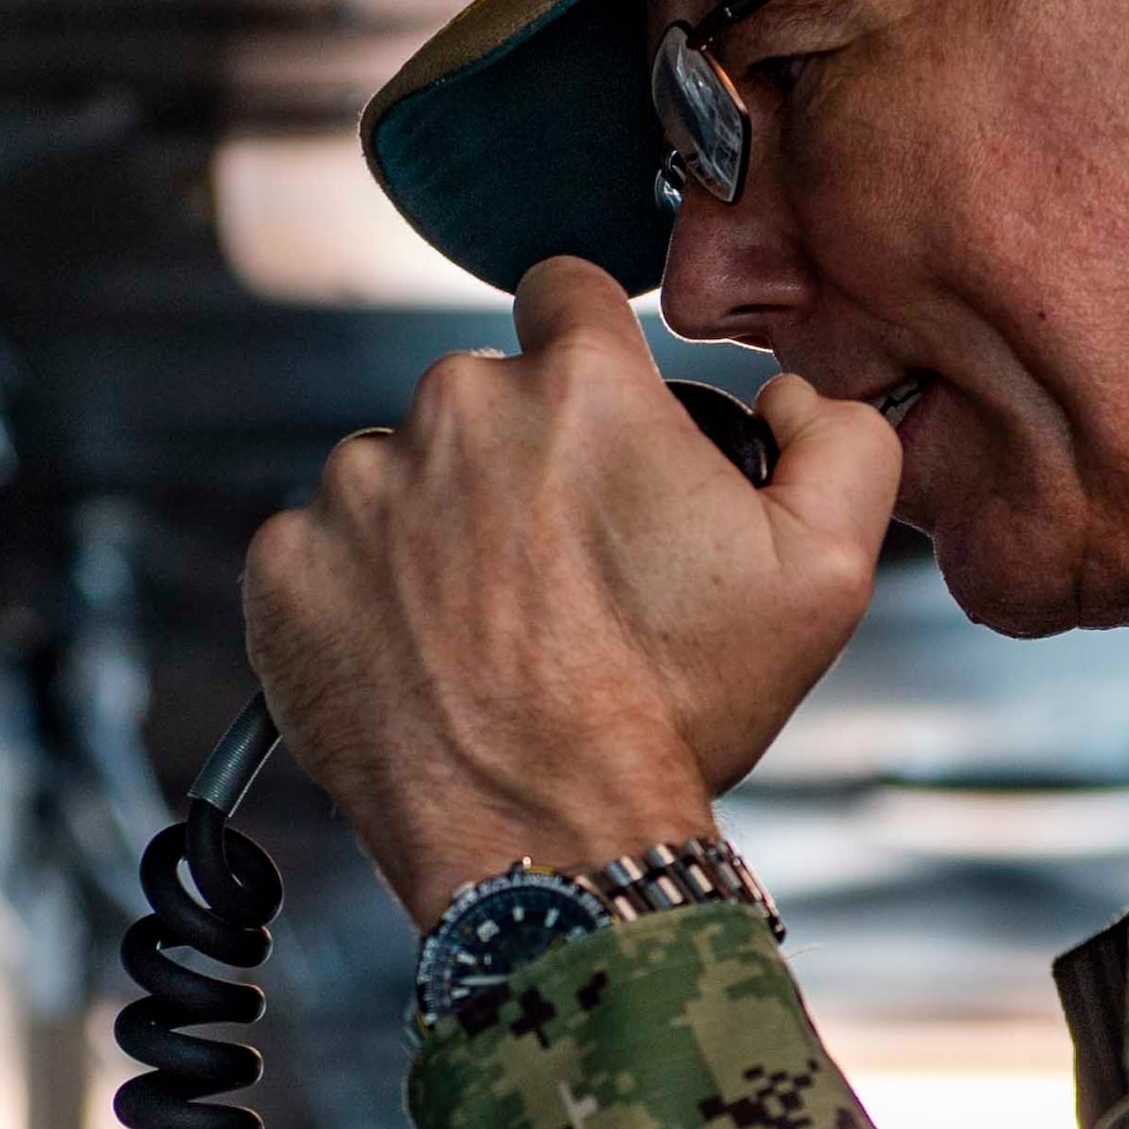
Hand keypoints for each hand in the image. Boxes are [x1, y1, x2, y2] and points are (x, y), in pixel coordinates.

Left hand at [243, 255, 899, 916]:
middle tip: (562, 569)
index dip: (590, 348)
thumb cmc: (679, 708)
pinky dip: (360, 594)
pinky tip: (419, 658)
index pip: (566, 291)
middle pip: (483, 396)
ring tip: (488, 629)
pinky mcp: (286, 568)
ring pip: (399, 474)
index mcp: (579, 383)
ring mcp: (356, 489)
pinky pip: (324, 552)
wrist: (549, 837)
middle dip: (518, 460)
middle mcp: (453, 409)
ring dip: (435, 527)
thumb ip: (842, 440)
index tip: (596, 423)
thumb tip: (790, 395)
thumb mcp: (827, 571)